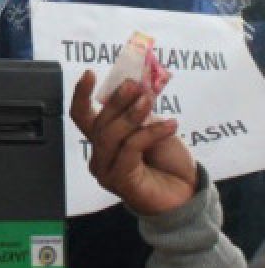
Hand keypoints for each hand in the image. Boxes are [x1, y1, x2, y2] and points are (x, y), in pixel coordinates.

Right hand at [70, 70, 197, 214]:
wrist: (186, 193)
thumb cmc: (168, 162)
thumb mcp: (154, 128)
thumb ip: (140, 114)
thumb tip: (136, 88)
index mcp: (103, 140)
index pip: (82, 117)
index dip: (81, 95)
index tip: (89, 73)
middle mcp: (99, 155)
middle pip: (99, 123)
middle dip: (116, 101)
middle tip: (135, 85)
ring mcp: (106, 169)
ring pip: (110, 136)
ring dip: (131, 115)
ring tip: (150, 101)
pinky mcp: (118, 180)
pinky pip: (129, 149)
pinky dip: (150, 134)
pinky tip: (172, 125)